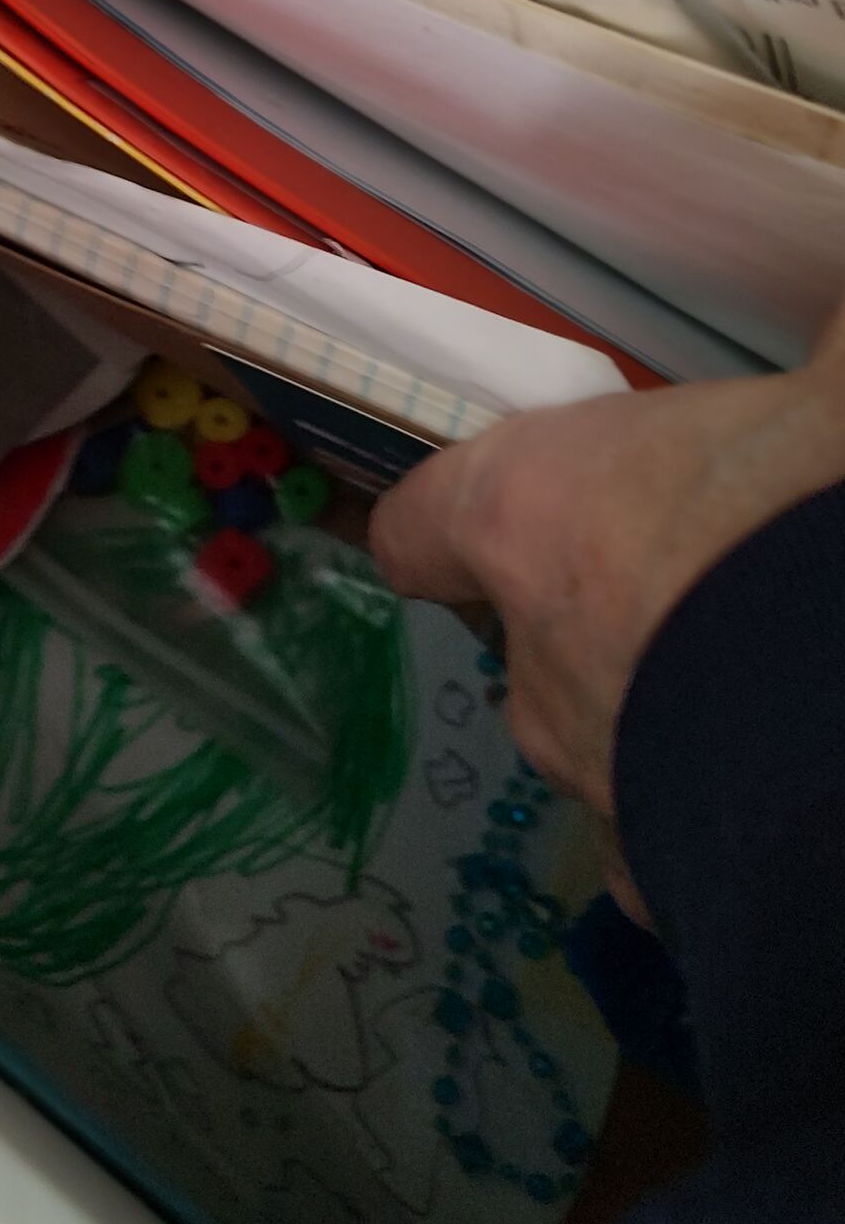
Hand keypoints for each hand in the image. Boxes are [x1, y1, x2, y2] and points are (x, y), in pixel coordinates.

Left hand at [369, 304, 844, 828]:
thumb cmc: (823, 486)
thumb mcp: (823, 386)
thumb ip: (808, 361)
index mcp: (525, 513)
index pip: (418, 526)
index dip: (447, 523)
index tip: (492, 520)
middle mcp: (534, 652)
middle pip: (525, 637)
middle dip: (601, 619)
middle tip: (710, 588)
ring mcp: (593, 769)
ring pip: (594, 740)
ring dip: (653, 716)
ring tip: (760, 691)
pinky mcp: (660, 862)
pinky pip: (651, 852)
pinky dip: (691, 832)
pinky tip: (762, 801)